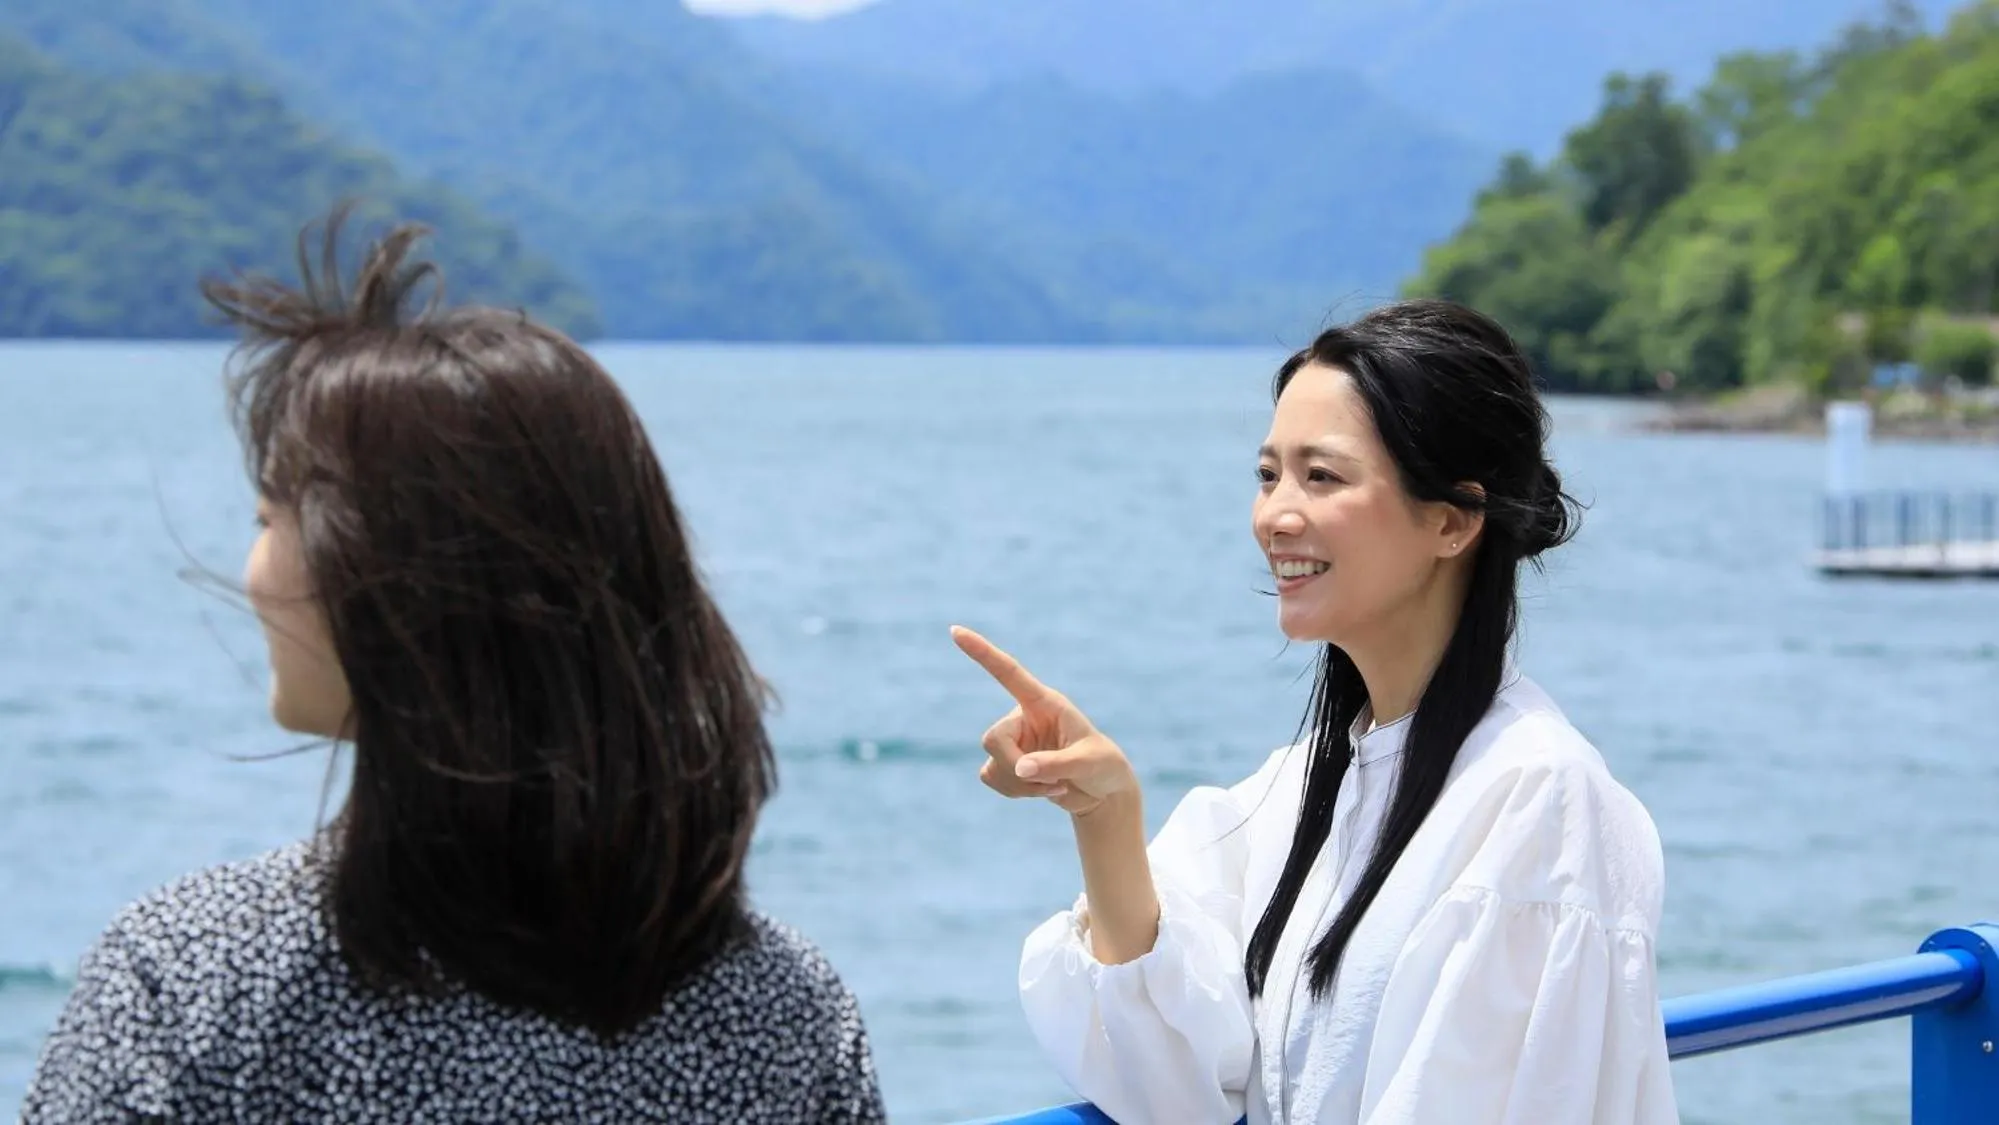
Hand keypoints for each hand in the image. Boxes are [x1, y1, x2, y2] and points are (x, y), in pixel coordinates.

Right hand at [951, 625, 1137, 816]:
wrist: (1103, 793)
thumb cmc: (1103, 767)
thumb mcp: (1088, 763)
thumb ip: (1056, 763)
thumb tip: (1021, 768)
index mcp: (1044, 702)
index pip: (1008, 672)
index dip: (982, 652)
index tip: (955, 631)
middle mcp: (1024, 717)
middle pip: (993, 738)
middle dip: (1014, 766)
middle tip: (1048, 782)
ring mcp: (1015, 741)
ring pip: (992, 763)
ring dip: (1021, 785)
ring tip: (1056, 785)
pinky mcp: (1009, 765)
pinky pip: (992, 778)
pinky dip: (1015, 792)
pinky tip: (1043, 790)